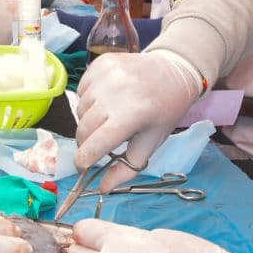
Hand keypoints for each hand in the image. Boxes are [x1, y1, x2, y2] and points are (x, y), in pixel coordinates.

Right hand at [75, 50, 201, 189]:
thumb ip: (127, 168)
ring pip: (80, 110)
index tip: (85, 167)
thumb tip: (102, 188)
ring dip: (88, 120)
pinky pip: (81, 89)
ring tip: (108, 117)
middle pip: (82, 129)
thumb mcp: (151, 143)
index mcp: (131, 116)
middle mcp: (115, 93)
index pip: (93, 145)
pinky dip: (89, 99)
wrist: (173, 72)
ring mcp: (106, 75)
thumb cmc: (163, 112)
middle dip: (86, 143)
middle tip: (99, 143)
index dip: (84, 161)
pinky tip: (106, 99)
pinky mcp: (100, 63)